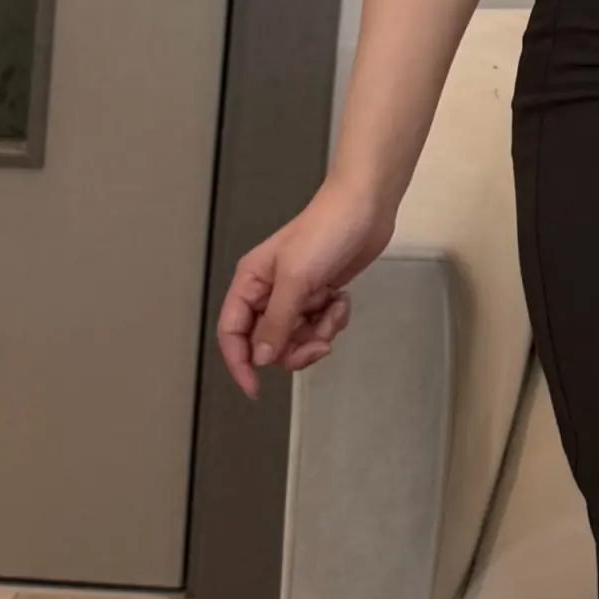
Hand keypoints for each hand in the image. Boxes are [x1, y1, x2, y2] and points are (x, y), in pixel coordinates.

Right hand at [216, 174, 393, 396]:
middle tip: (320, 344)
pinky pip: (319, 326)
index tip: (256, 390)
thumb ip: (277, 322)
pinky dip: (332, 320)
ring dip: (319, 334)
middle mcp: (268, 292)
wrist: (365, 207)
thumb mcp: (297, 279)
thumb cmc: (325, 234)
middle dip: (295, 348)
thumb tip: (260, 360)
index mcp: (250, 284)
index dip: (239, 364)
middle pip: (268, 343)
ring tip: (334, 310)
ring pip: (296, 338)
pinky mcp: (321, 295)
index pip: (232, 333)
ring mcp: (296, 295)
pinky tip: (342, 300)